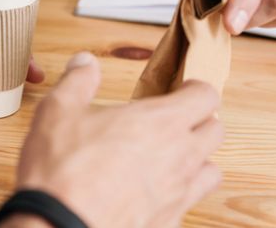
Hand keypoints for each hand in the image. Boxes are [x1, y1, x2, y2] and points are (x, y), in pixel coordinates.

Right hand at [15, 53, 223, 226]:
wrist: (60, 225)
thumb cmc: (62, 170)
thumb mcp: (59, 112)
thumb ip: (78, 81)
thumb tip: (85, 63)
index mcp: (161, 122)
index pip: (206, 96)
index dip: (196, 89)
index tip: (182, 89)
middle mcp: (180, 157)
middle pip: (216, 131)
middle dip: (201, 121)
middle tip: (176, 120)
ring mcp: (178, 193)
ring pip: (212, 172)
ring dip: (197, 160)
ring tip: (171, 158)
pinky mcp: (169, 222)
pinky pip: (187, 204)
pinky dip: (176, 196)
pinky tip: (151, 193)